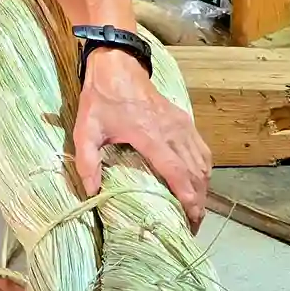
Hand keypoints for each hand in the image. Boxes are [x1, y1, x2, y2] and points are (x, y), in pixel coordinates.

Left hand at [73, 49, 212, 228]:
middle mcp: (172, 131)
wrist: (118, 65)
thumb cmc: (102, 98)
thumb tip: (91, 192)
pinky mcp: (185, 121)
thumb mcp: (86, 129)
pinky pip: (202, 150)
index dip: (187, 196)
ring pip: (202, 162)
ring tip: (197, 211)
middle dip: (198, 201)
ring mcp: (182, 125)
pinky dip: (204, 170)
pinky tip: (200, 184)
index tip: (192, 217)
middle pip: (195, 172)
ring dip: (203, 188)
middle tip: (193, 225)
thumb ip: (87, 161)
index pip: (176, 171)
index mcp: (150, 135)